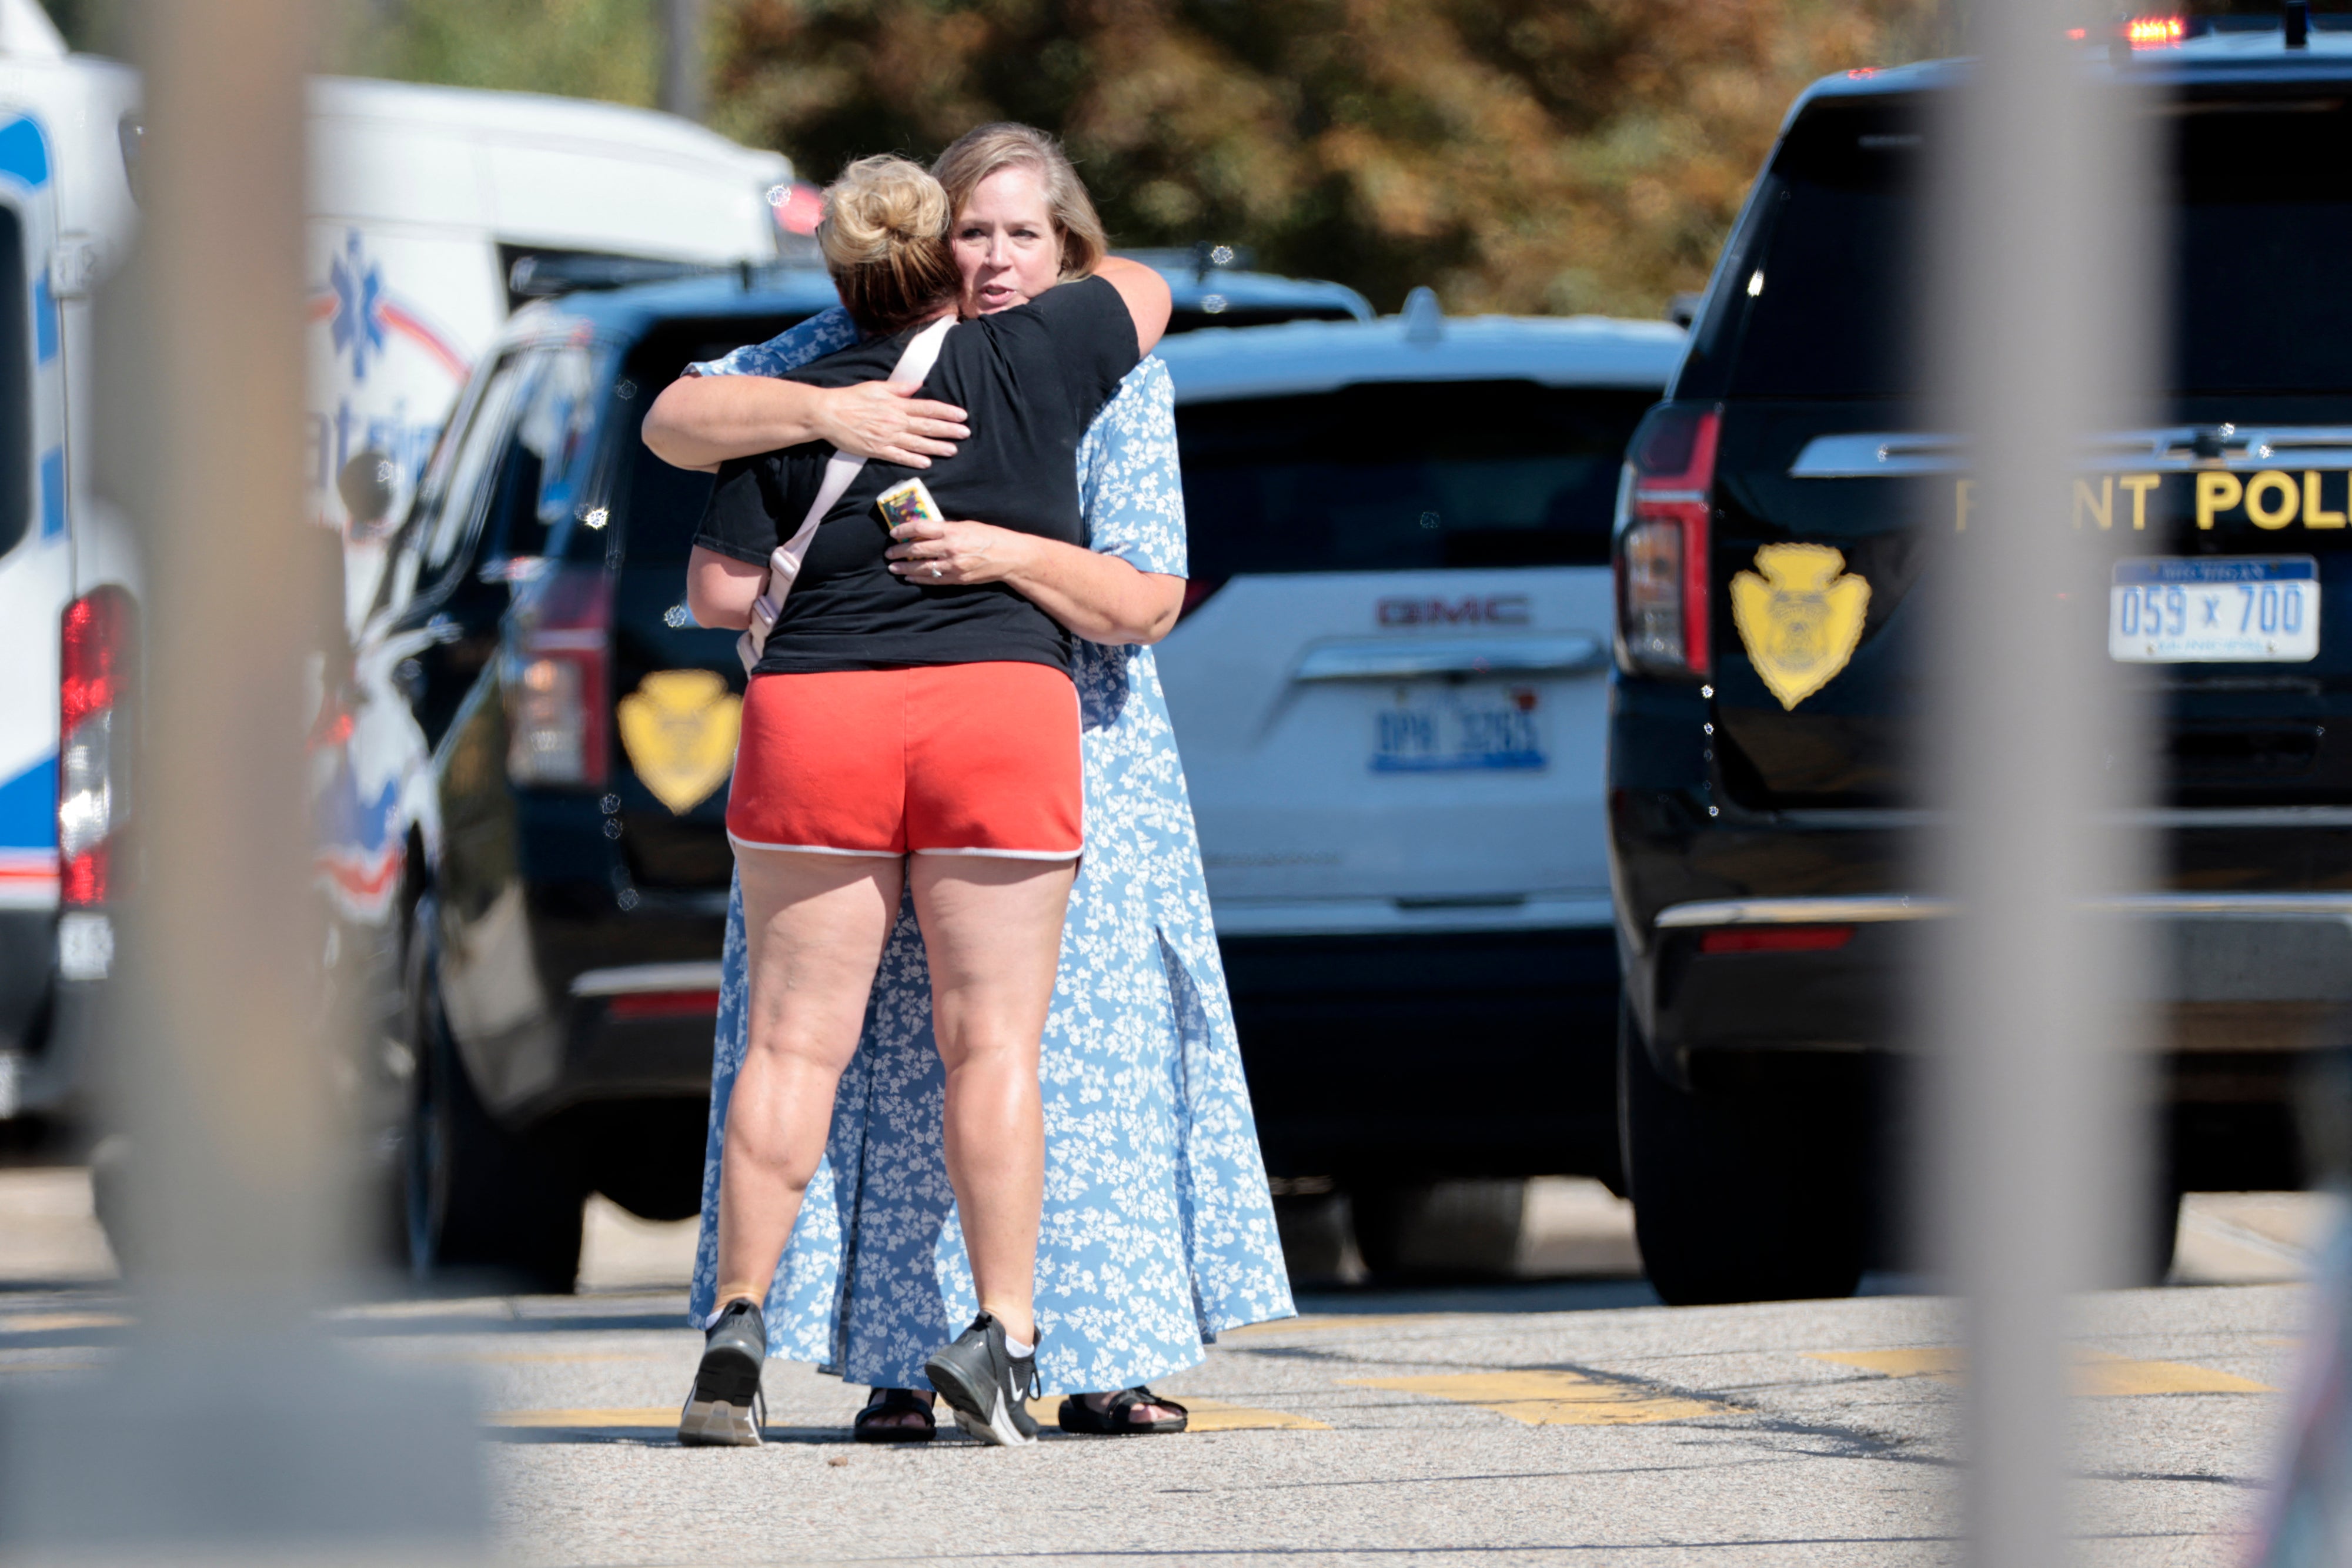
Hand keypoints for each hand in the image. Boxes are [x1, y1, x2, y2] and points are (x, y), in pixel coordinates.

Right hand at [815, 381, 969, 466]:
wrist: (828, 413)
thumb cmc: (851, 398)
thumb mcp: (877, 387)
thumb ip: (899, 388)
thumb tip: (919, 385)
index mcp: (896, 404)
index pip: (927, 408)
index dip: (946, 412)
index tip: (961, 415)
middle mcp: (895, 421)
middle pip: (927, 426)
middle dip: (948, 430)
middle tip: (965, 433)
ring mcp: (887, 437)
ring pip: (917, 443)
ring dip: (937, 447)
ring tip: (952, 450)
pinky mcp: (877, 450)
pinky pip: (899, 456)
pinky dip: (913, 460)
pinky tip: (927, 462)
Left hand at [885, 519, 1034, 585]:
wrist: (1009, 556)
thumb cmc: (990, 536)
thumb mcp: (967, 525)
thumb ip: (946, 528)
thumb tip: (925, 530)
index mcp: (952, 531)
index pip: (920, 529)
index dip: (903, 530)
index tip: (894, 533)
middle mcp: (950, 548)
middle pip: (916, 549)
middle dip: (899, 551)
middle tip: (889, 553)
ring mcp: (953, 566)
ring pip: (922, 568)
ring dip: (905, 568)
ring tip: (894, 568)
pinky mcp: (957, 579)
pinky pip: (933, 580)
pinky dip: (919, 579)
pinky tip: (910, 578)